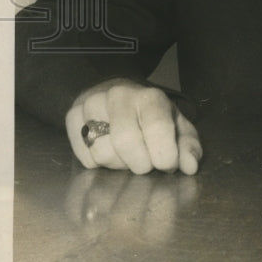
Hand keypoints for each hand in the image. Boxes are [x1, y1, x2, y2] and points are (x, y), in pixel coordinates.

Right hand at [65, 78, 202, 174]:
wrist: (118, 96)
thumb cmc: (152, 117)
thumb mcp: (177, 127)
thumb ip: (188, 146)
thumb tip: (190, 166)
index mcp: (150, 97)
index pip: (157, 127)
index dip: (164, 155)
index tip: (167, 165)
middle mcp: (119, 96)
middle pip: (126, 142)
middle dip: (140, 163)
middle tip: (147, 161)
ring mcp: (92, 104)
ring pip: (102, 153)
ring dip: (119, 164)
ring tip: (127, 154)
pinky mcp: (72, 117)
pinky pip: (85, 158)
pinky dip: (100, 164)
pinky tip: (109, 149)